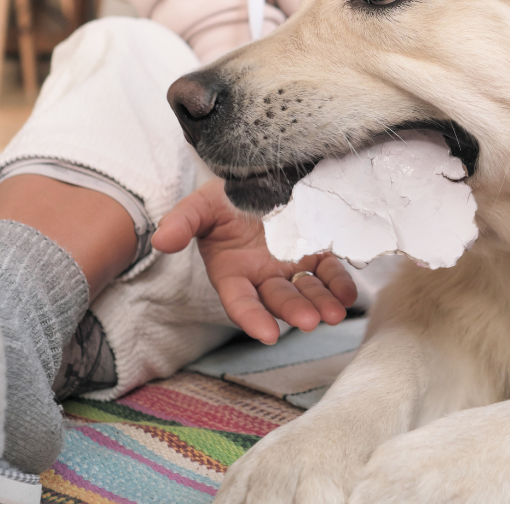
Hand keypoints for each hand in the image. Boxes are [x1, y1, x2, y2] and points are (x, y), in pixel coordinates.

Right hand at [152, 179, 357, 343]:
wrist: (257, 174)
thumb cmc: (225, 196)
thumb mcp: (201, 204)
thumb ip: (183, 222)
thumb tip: (161, 240)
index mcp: (232, 271)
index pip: (239, 300)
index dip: (251, 318)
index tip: (267, 334)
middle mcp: (263, 275)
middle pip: (279, 299)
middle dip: (294, 311)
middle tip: (310, 321)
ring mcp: (291, 264)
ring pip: (306, 290)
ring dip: (321, 303)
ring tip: (335, 313)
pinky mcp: (316, 252)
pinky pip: (329, 272)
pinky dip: (339, 284)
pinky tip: (348, 294)